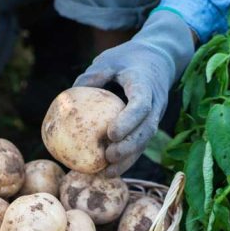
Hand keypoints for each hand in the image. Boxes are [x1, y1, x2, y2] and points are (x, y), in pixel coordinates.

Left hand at [74, 10, 194, 176]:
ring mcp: (156, 114)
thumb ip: (93, 76)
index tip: (111, 134)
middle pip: (146, 129)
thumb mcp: (109, 59)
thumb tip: (69, 98)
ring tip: (107, 173)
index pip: (141, 105)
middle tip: (108, 157)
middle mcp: (156, 102)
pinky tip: (109, 171)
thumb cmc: (128, 58)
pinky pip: (141, 144)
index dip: (128, 121)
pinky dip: (128, 159)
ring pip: (145, 141)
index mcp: (145, 84)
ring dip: (129, 159)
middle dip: (129, 147)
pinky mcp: (151, 123)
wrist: (160, 57)